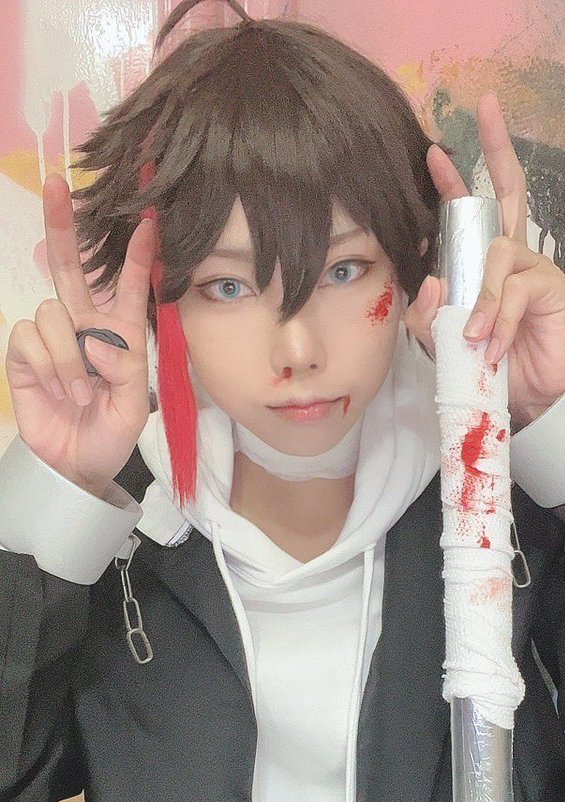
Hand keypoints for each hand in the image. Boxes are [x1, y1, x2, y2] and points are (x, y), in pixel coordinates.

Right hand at [4, 175, 154, 495]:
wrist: (76, 464)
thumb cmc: (110, 434)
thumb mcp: (133, 408)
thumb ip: (124, 371)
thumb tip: (95, 339)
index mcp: (120, 334)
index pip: (127, 287)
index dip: (136, 256)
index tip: (148, 221)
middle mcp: (84, 326)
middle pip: (70, 267)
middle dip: (63, 225)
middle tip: (57, 184)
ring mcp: (52, 338)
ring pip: (53, 313)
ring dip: (70, 358)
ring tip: (80, 394)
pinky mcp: (25, 353)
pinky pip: (31, 337)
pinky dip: (49, 365)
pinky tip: (58, 390)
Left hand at [404, 93, 564, 428]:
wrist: (530, 398)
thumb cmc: (490, 363)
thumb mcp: (444, 341)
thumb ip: (428, 314)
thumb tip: (427, 281)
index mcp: (484, 261)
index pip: (470, 211)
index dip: (454, 180)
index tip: (432, 151)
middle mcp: (512, 255)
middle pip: (509, 190)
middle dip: (496, 149)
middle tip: (486, 108)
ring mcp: (533, 267)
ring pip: (496, 257)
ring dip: (479, 299)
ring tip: (472, 337)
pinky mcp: (550, 288)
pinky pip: (514, 290)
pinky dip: (497, 319)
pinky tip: (492, 345)